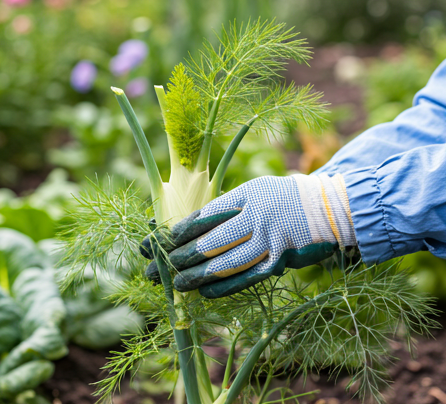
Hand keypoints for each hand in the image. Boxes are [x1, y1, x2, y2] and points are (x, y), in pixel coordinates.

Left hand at [141, 174, 356, 297]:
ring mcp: (269, 241)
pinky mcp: (280, 261)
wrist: (326, 208)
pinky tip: (205, 292)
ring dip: (198, 276)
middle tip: (157, 268)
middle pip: (210, 241)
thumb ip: (227, 207)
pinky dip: (225, 286)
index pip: (204, 216)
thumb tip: (193, 225)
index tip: (160, 242)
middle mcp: (255, 218)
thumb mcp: (255, 191)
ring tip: (176, 284)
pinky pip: (247, 277)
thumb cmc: (283, 197)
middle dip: (180, 256)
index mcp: (245, 196)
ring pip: (226, 263)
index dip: (179, 231)